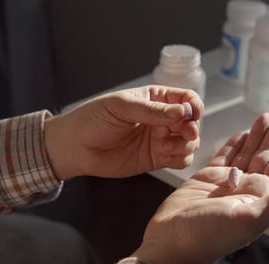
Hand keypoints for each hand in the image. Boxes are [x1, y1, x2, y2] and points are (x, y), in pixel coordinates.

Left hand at [44, 85, 202, 178]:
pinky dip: (181, 158)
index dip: (193, 106)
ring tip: (166, 146)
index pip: (185, 99)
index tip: (191, 114)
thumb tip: (181, 112)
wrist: (75, 147)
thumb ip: (151, 111)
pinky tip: (166, 155)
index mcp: (155, 99)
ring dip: (186, 144)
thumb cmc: (93, 119)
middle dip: (192, 128)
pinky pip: (180, 159)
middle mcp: (161, 119)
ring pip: (189, 142)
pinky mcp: (156, 158)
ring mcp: (160, 139)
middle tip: (185, 134)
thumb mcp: (121, 107)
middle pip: (191, 122)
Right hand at [133, 113, 268, 263]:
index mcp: (260, 197)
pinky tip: (241, 133)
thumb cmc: (208, 236)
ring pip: (247, 153)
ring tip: (265, 117)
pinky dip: (234, 144)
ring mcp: (226, 182)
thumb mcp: (249, 219)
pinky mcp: (207, 178)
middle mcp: (246, 188)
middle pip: (266, 156)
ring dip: (257, 135)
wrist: (172, 241)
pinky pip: (225, 156)